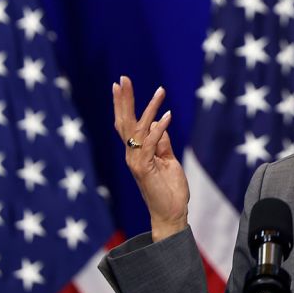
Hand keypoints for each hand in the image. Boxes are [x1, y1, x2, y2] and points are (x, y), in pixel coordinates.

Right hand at [112, 76, 188, 241]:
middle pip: (124, 122)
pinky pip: (151, 144)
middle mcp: (132, 155)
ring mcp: (136, 162)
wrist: (171, 214)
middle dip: (124, 99)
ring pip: (139, 129)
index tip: (122, 84)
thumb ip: (162, 143)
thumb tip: (158, 124)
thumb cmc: (169, 190)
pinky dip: (159, 129)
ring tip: (160, 91)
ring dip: (150, 108)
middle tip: (123, 78)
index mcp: (135, 152)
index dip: (123, 104)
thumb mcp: (168, 160)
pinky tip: (167, 115)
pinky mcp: (144, 168)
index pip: (126, 123)